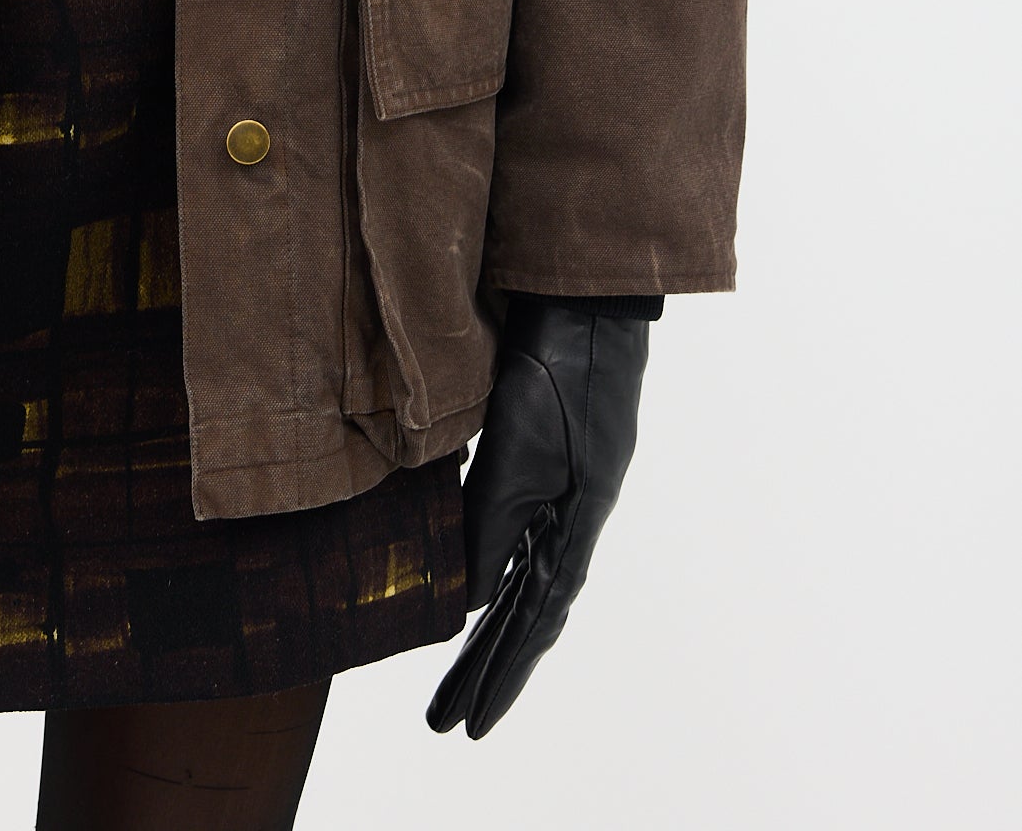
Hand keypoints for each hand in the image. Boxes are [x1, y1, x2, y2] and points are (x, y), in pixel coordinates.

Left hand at [426, 296, 654, 738]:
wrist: (584, 308)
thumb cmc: (555, 375)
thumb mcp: (516, 455)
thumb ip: (487, 525)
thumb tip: (463, 600)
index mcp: (571, 526)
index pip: (530, 622)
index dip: (499, 675)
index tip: (467, 726)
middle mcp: (571, 518)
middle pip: (527, 614)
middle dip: (489, 669)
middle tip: (448, 723)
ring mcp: (565, 493)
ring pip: (523, 581)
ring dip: (492, 631)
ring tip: (458, 674)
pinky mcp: (550, 463)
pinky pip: (523, 540)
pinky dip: (501, 576)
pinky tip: (478, 588)